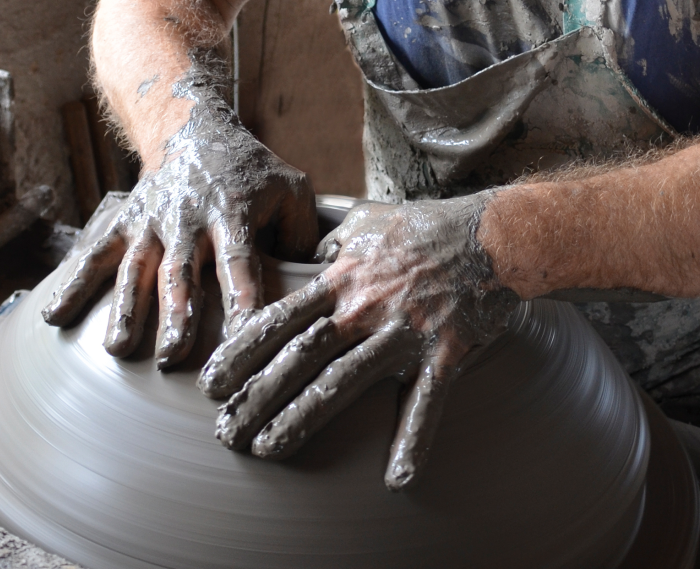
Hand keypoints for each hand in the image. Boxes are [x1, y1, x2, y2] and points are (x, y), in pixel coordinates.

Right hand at [42, 99, 316, 367]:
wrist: (193, 131)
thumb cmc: (251, 172)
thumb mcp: (291, 188)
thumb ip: (305, 233)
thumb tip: (323, 287)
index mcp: (233, 214)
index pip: (240, 265)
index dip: (242, 303)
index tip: (245, 343)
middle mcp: (188, 219)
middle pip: (182, 272)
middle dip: (176, 315)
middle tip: (173, 358)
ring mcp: (151, 221)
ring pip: (136, 267)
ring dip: (127, 307)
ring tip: (118, 349)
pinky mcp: (124, 222)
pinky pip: (95, 253)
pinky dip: (74, 283)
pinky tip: (53, 317)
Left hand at [197, 194, 519, 489]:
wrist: (490, 234)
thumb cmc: (422, 227)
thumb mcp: (364, 221)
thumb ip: (330, 246)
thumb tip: (306, 258)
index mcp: (341, 279)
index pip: (280, 318)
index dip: (242, 351)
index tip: (212, 382)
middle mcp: (363, 307)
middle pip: (300, 356)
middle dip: (257, 395)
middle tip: (224, 430)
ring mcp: (403, 331)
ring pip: (345, 381)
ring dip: (303, 418)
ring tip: (267, 448)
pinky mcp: (444, 352)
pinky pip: (427, 401)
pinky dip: (413, 440)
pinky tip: (397, 479)